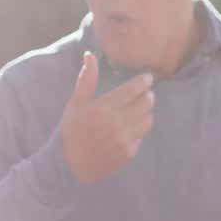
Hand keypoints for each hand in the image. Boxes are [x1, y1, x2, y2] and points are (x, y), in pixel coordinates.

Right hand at [61, 51, 154, 184]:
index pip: (133, 89)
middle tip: (145, 94)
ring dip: (147, 112)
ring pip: (148, 119)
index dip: (144, 82)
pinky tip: (131, 127)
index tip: (148, 78)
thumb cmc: (72, 131)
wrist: (71, 165)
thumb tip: (90, 55)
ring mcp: (124, 139)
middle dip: (148, 95)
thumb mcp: (76, 103)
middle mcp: (117, 123)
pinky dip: (140, 129)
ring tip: (140, 109)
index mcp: (103, 107)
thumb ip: (86, 79)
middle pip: (146, 103)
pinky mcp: (129, 152)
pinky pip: (142, 135)